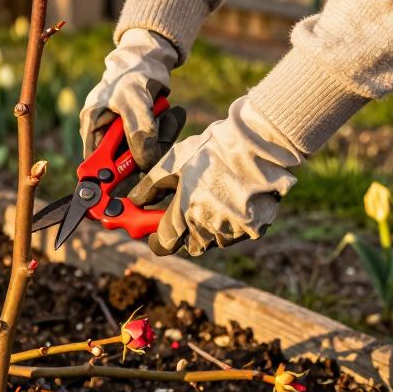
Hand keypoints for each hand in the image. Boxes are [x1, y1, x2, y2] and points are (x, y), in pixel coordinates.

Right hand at [80, 28, 180, 168]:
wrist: (150, 56)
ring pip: (144, 153)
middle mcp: (104, 133)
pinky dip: (166, 131)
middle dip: (147, 151)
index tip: (136, 177)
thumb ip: (139, 133)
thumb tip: (145, 164)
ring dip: (161, 137)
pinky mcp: (141, 130)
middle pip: (124, 162)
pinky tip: (171, 115)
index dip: (114, 175)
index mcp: (91, 126)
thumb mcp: (134, 102)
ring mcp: (123, 133)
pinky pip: (156, 142)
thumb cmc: (132, 73)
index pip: (97, 164)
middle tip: (162, 133)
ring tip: (167, 116)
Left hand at [129, 96, 306, 255]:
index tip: (154, 233)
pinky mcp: (255, 229)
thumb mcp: (173, 164)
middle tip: (185, 210)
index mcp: (185, 216)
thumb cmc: (211, 151)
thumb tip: (134, 201)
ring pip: (214, 239)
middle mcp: (209, 230)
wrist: (258, 145)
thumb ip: (150, 187)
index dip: (157, 240)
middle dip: (183, 232)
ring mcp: (234, 232)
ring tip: (212, 196)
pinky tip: (232, 199)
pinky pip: (236, 232)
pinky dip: (230, 222)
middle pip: (190, 245)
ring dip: (208, 227)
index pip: (164, 245)